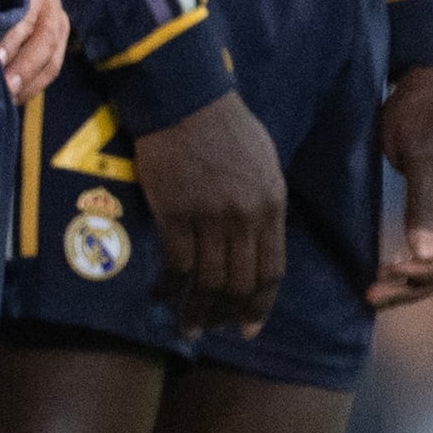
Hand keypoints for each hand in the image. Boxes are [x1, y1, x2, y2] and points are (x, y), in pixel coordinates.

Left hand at [0, 0, 70, 103]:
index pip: (27, 12)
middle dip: (24, 65)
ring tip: (9, 97)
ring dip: (31, 80)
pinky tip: (16, 97)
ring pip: (53, 54)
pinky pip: (53, 65)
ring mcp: (58, 16)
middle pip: (45, 37)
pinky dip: (36, 84)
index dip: (12, 37)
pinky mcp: (60, 34)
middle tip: (4, 86)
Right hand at [131, 89, 286, 335]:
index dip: (259, 305)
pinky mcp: (175, 212)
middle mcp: (245, 217)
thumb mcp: (264, 167)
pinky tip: (160, 294)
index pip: (271, 270)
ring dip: (197, 309)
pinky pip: (175, 262)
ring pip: (207, 280)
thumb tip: (256, 241)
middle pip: (239, 282)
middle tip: (214, 331)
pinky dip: (168, 284)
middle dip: (228, 314)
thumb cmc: (227, 128)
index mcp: (272, 206)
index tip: (248, 327)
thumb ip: (264, 206)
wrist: (187, 101)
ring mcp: (210, 217)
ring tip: (188, 327)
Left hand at [369, 64, 432, 304]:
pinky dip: (416, 261)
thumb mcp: (415, 154)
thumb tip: (422, 253)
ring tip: (375, 291)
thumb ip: (420, 204)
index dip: (425, 275)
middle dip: (415, 287)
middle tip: (371, 296)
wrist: (429, 81)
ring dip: (414, 279)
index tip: (386, 277)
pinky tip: (388, 269)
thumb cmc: (420, 111)